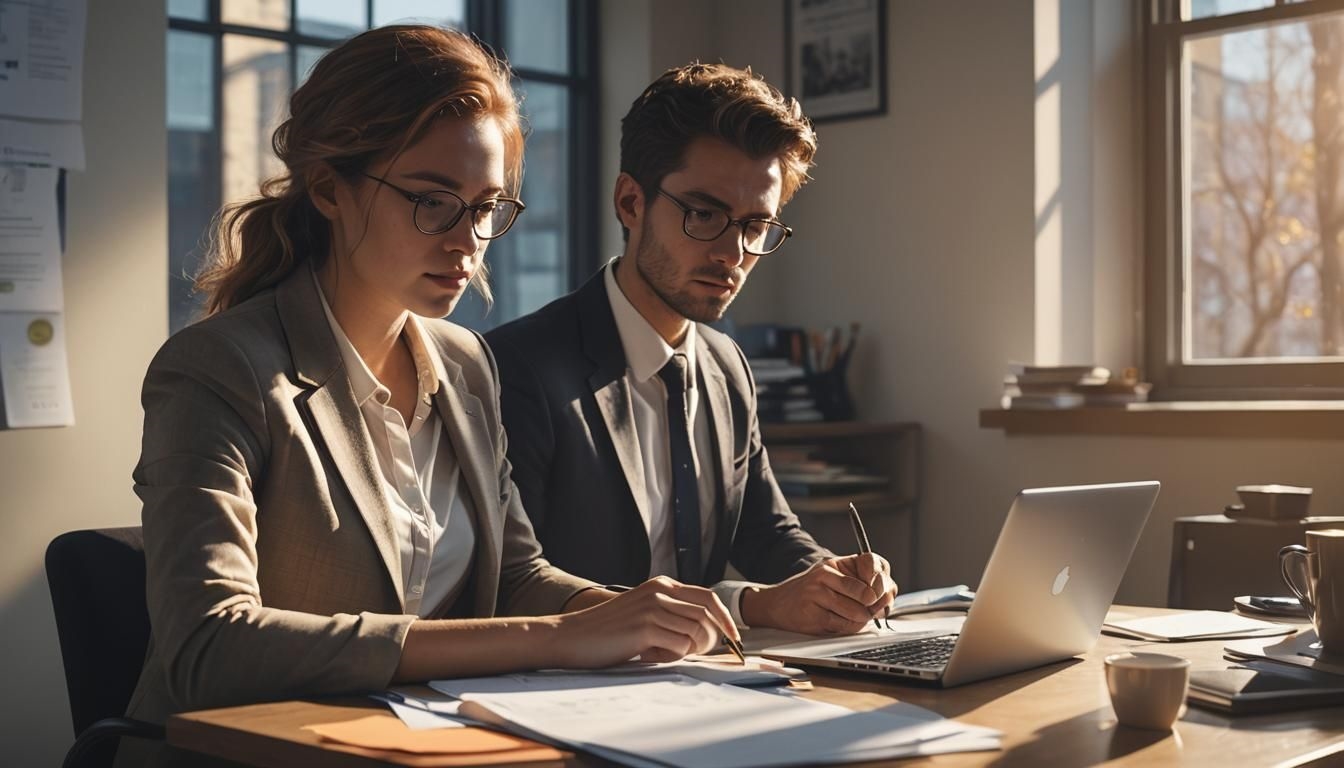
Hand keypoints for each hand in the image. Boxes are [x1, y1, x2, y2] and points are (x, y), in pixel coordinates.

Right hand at [551, 576, 739, 666]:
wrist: (571, 637)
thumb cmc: (608, 632)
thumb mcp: (643, 612)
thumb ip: (671, 614)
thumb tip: (708, 633)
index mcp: (662, 585)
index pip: (709, 598)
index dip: (725, 620)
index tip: (733, 639)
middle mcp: (660, 591)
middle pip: (708, 615)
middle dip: (713, 640)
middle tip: (696, 654)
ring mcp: (653, 608)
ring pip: (697, 632)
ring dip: (689, 651)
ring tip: (662, 653)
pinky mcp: (645, 628)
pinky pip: (680, 646)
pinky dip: (672, 657)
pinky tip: (649, 655)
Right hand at [741, 553, 897, 634]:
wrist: (775, 605)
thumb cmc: (809, 594)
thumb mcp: (831, 580)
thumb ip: (857, 585)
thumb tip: (884, 599)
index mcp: (834, 563)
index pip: (870, 562)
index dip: (881, 580)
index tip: (879, 593)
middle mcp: (825, 573)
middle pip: (867, 592)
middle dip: (874, 606)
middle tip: (871, 612)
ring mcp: (817, 593)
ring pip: (858, 611)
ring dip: (862, 620)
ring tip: (856, 619)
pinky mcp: (813, 614)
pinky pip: (844, 625)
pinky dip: (850, 628)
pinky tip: (843, 624)